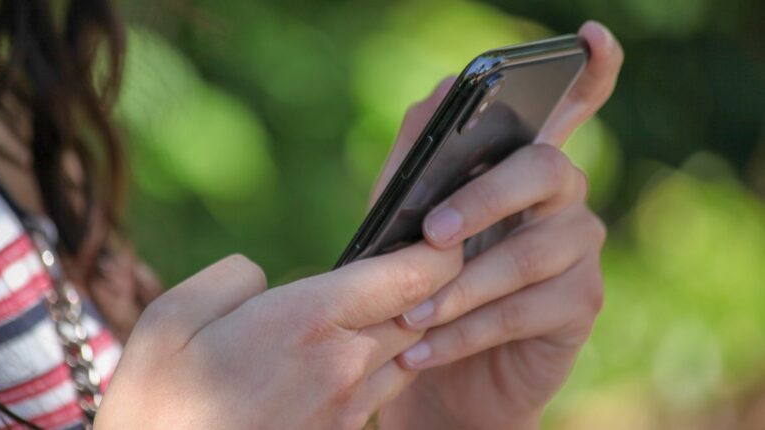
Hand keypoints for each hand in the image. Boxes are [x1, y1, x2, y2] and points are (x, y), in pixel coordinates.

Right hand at [95, 242, 461, 428]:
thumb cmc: (155, 410)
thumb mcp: (171, 320)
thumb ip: (232, 279)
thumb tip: (265, 280)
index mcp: (308, 322)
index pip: (411, 276)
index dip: (441, 249)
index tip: (442, 232)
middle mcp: (343, 368)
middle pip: (421, 313)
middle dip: (428, 285)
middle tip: (415, 258)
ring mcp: (347, 412)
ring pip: (406, 355)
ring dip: (405, 327)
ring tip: (379, 305)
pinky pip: (379, 392)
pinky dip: (379, 366)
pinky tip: (343, 357)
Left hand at [375, 21, 623, 428]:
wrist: (439, 373)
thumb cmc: (422, 283)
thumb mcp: (404, 220)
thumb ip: (418, 162)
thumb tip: (435, 97)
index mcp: (520, 166)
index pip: (571, 105)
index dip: (590, 70)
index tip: (592, 35)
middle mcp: (563, 197)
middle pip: (545, 169)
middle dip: (484, 199)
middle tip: (432, 234)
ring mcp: (579, 248)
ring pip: (529, 252)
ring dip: (460, 286)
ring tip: (410, 315)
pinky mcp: (582, 304)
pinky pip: (522, 311)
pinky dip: (464, 331)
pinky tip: (422, 350)